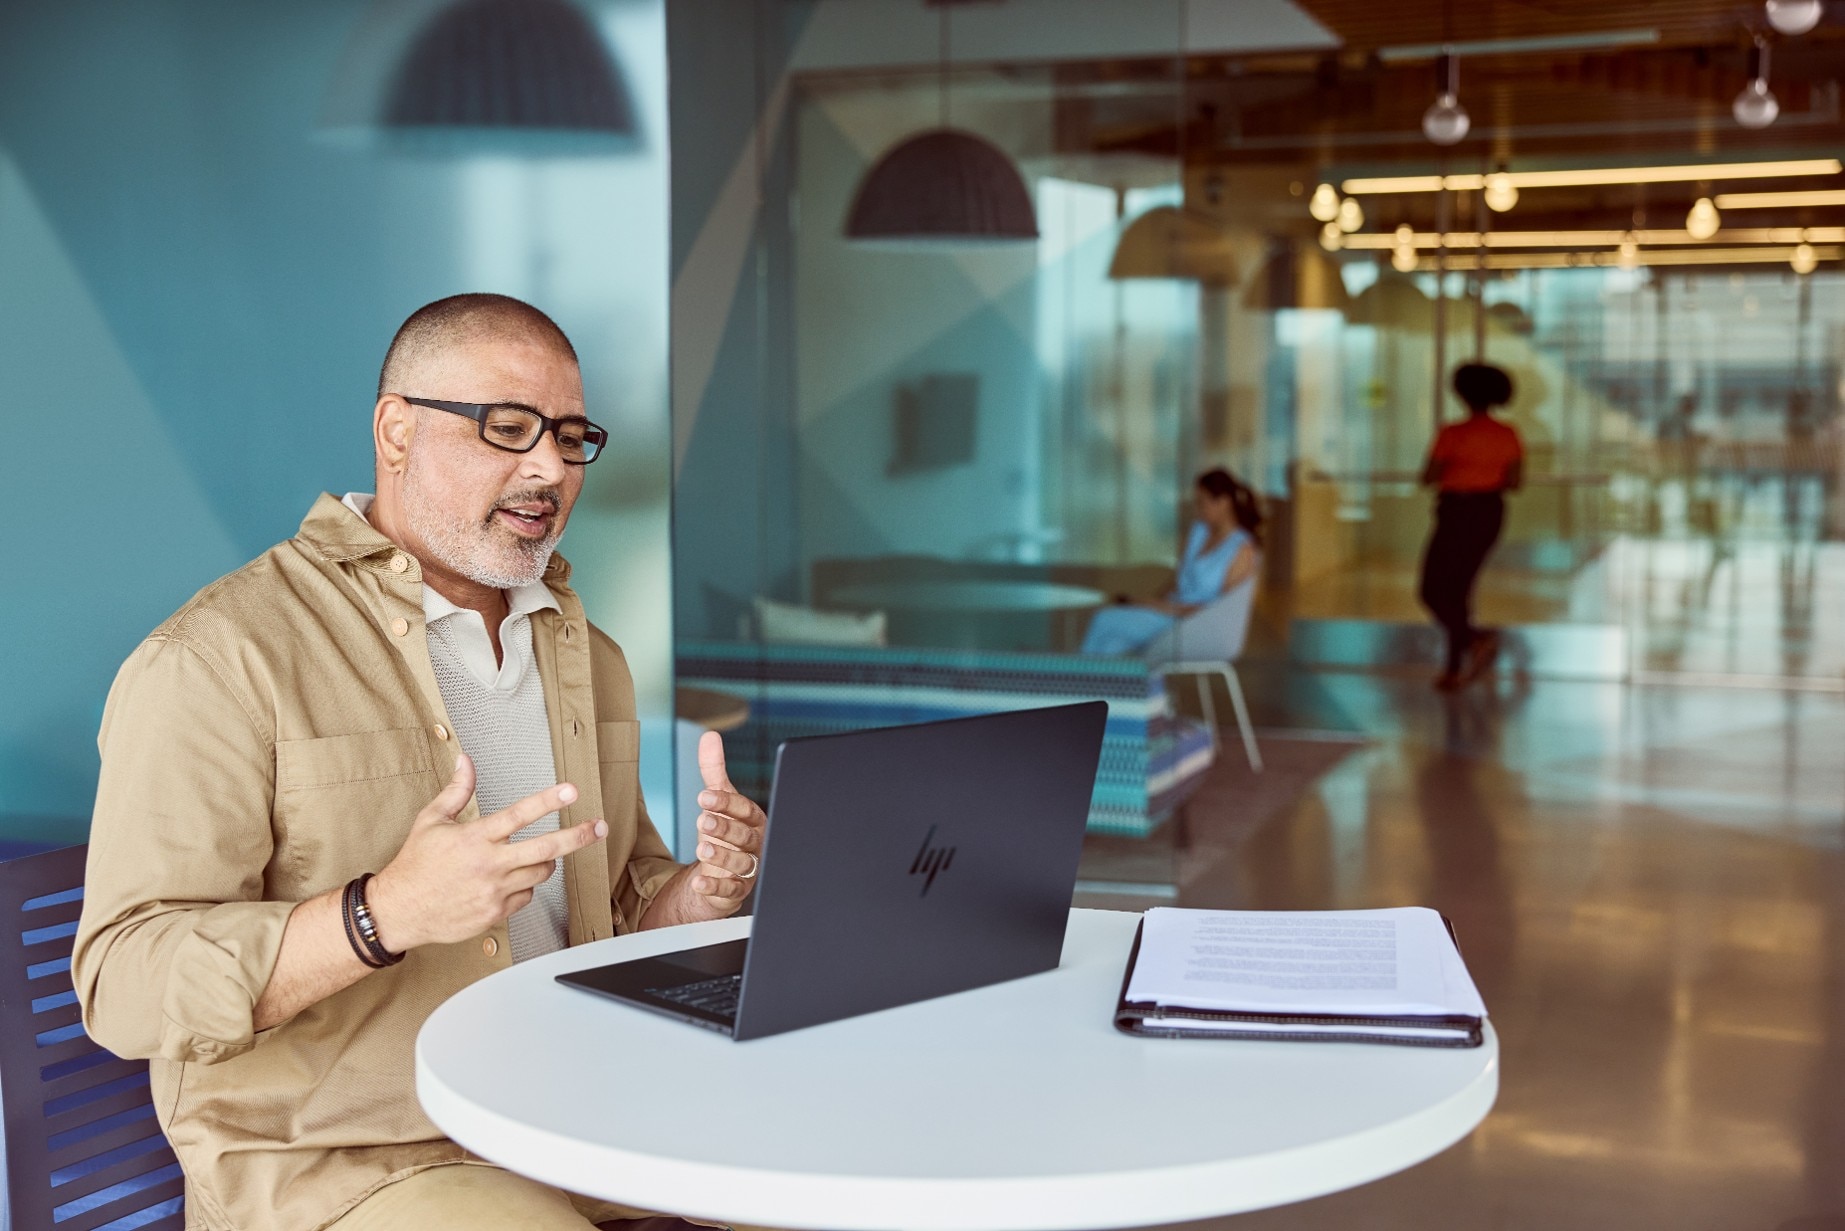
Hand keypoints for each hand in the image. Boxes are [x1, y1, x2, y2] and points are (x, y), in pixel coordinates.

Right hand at [369, 754, 606, 951]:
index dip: (548, 800)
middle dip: (578, 837)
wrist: (398, 911)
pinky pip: (527, 897)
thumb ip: (456, 791)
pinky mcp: (495, 914)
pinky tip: (509, 881)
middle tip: (599, 827)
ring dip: (545, 862)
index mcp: (474, 838)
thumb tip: (465, 761)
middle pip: (545, 849)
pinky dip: (525, 887)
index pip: (519, 814)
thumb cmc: (415, 865)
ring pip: (540, 873)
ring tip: (537, 855)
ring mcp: (494, 892)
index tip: (572, 790)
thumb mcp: (431, 821)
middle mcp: (488, 865)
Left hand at [680, 731, 766, 920]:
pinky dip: (715, 888)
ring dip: (722, 856)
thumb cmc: (727, 831)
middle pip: (744, 835)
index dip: (726, 803)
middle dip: (724, 827)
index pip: (744, 809)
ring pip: (740, 863)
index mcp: (754, 820)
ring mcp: (748, 870)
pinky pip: (729, 891)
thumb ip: (714, 770)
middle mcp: (755, 844)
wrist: (727, 873)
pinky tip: (699, 882)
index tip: (705, 797)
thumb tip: (710, 736)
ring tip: (701, 847)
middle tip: (702, 820)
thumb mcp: (719, 800)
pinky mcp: (736, 892)